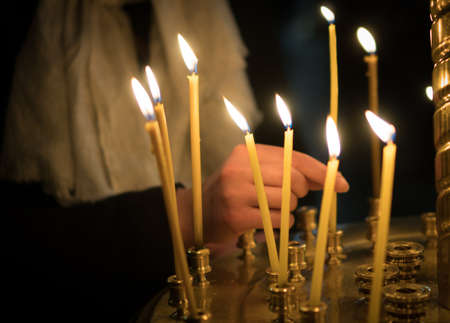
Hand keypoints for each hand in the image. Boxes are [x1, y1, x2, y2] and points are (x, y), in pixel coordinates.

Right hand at [177, 144, 348, 247]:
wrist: (196, 213)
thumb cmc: (233, 191)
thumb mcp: (255, 172)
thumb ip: (287, 170)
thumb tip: (331, 178)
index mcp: (247, 152)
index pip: (294, 158)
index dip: (321, 171)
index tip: (342, 183)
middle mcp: (240, 167)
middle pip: (294, 179)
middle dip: (300, 192)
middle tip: (288, 198)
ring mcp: (236, 191)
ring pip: (287, 200)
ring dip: (288, 209)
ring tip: (271, 209)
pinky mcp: (236, 215)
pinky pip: (278, 219)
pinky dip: (281, 223)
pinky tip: (268, 221)